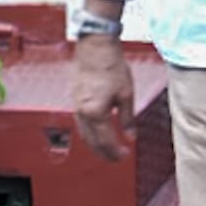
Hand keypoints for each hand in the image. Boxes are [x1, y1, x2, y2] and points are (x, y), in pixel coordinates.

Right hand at [72, 37, 136, 160]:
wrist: (95, 47)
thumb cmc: (111, 67)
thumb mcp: (126, 94)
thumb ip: (128, 118)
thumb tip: (131, 136)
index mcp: (95, 112)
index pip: (105, 141)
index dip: (115, 151)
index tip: (125, 155)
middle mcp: (82, 112)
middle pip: (92, 142)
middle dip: (104, 153)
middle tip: (116, 158)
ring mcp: (76, 106)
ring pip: (84, 134)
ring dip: (96, 145)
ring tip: (108, 150)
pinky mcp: (75, 100)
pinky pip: (81, 124)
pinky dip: (89, 133)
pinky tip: (97, 133)